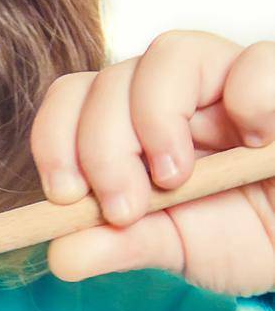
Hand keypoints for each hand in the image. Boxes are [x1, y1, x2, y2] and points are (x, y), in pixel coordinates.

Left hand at [29, 30, 274, 295]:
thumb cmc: (241, 234)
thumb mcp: (175, 246)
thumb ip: (121, 244)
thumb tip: (60, 256)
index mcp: (133, 121)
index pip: (74, 97)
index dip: (55, 139)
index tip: (65, 196)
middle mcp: (174, 89)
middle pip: (111, 80)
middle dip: (102, 149)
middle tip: (125, 209)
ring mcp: (227, 77)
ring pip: (170, 54)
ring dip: (157, 120)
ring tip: (176, 178)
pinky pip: (257, 62)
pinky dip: (248, 98)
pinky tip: (252, 143)